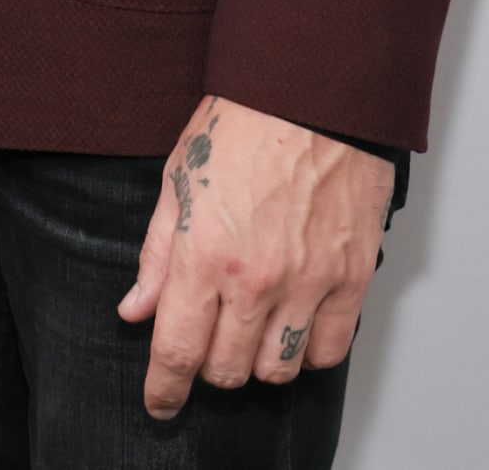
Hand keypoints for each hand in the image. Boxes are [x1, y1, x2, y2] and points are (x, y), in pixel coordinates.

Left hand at [117, 93, 394, 418]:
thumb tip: (137, 310)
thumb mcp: (178, 177)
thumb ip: (157, 253)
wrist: (313, 86)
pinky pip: (328, 349)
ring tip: (252, 329)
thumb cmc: (244, 119)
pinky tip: (295, 324)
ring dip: (258, 362)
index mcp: (205, 254)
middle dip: (208, 365)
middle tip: (209, 340)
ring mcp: (309, 280)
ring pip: (277, 370)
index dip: (164, 389)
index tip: (161, 401)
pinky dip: (309, 350)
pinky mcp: (351, 275)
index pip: (177, 352)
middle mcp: (256, 279)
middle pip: (226, 371)